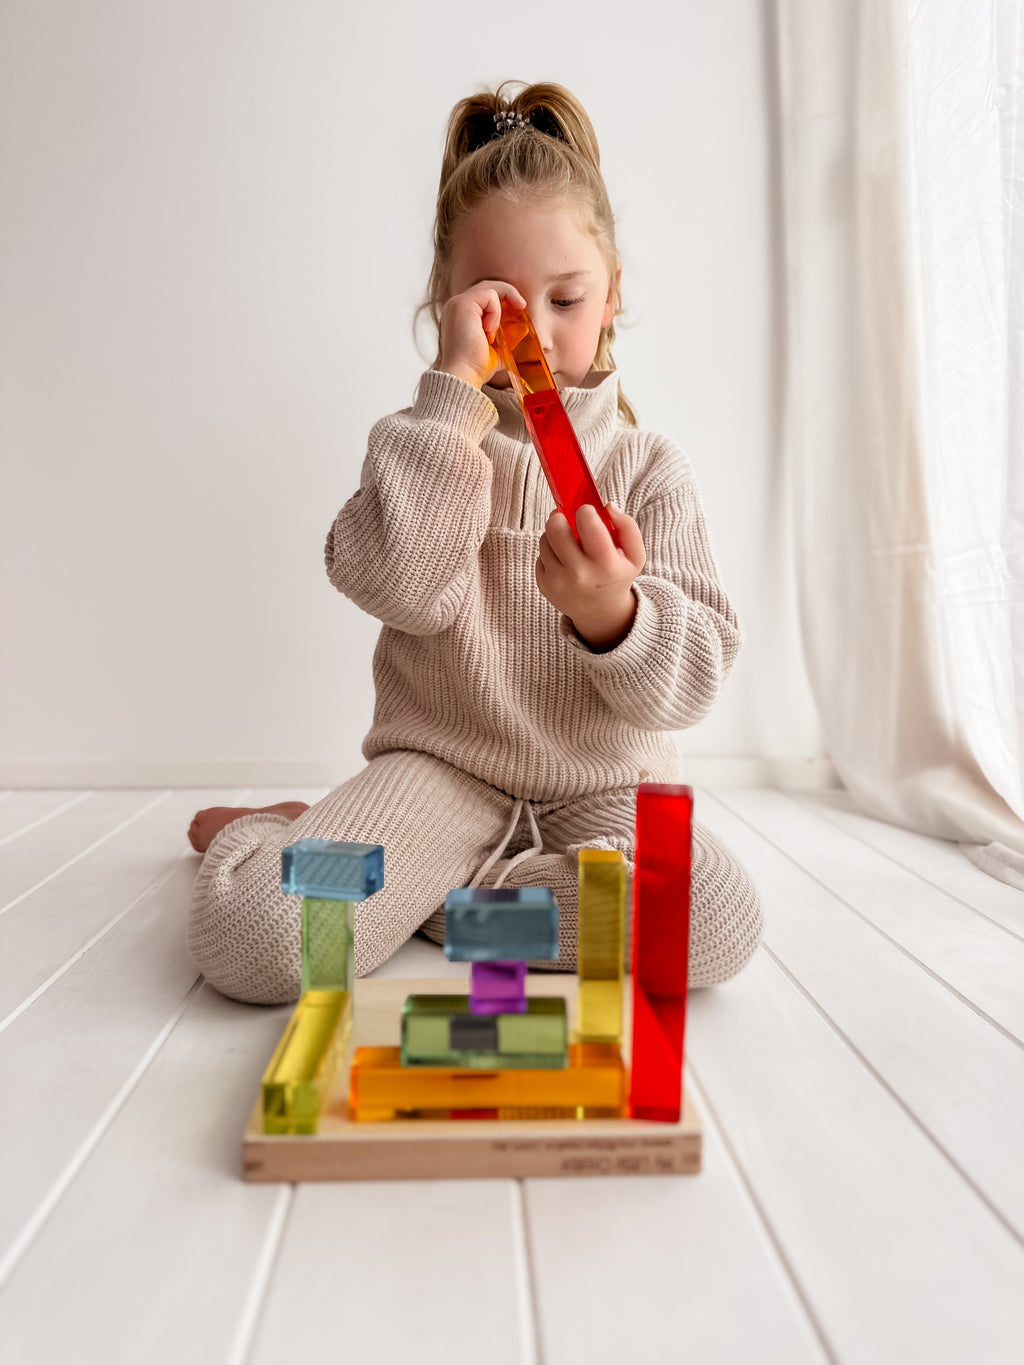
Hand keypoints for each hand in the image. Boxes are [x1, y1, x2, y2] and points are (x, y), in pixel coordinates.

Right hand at [438, 281, 526, 389]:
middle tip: (522, 306)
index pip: (484, 295)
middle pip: (487, 286)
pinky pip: (488, 296)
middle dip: (507, 293)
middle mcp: (456, 306)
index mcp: (461, 315)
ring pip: (489, 289)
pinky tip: (489, 331)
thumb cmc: (476, 367)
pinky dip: (495, 312)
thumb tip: (524, 328)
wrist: (464, 375)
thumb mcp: (498, 350)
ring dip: (499, 309)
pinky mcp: (462, 304)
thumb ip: (509, 339)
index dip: (503, 298)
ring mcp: (458, 304)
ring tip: (493, 333)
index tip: (519, 308)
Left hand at [536, 502, 645, 649]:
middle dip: (561, 517)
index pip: (587, 524)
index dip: (585, 511)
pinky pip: (540, 554)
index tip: (586, 512)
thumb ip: (627, 526)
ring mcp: (558, 581)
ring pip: (545, 539)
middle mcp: (579, 574)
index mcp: (606, 565)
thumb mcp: (635, 555)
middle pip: (556, 528)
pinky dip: (550, 551)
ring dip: (555, 534)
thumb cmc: (617, 576)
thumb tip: (608, 506)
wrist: (600, 612)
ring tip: (570, 542)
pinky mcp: (544, 585)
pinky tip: (564, 559)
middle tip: (567, 518)